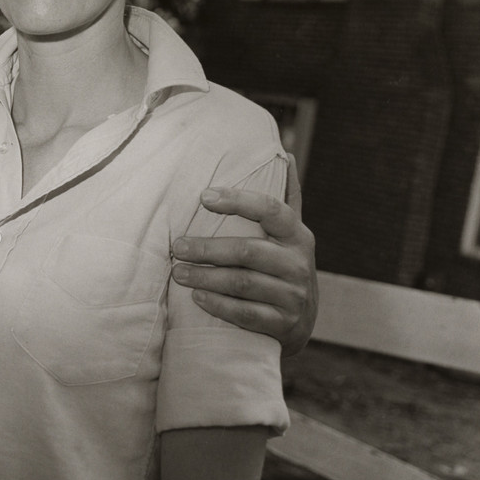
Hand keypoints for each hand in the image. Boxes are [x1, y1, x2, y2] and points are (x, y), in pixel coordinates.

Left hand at [171, 154, 317, 356]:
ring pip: (243, 283)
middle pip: (248, 251)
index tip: (203, 197)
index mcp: (297, 234)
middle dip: (207, 248)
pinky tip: (196, 298)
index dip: (238, 201)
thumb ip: (286, 196)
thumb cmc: (284, 265)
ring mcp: (294, 296)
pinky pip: (247, 314)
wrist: (302, 321)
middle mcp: (298, 264)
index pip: (271, 210)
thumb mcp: (289, 233)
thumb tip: (285, 154)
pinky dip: (219, 305)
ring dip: (206, 277)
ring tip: (177, 272)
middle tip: (176, 246)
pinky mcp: (284, 324)